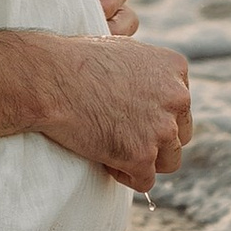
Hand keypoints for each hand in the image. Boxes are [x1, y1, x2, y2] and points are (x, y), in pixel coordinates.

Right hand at [40, 34, 190, 191]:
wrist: (50, 79)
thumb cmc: (76, 61)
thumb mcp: (123, 50)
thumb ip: (148, 71)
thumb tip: (151, 92)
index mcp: (174, 68)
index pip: (179, 105)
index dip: (155, 114)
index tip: (128, 114)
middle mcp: (177, 97)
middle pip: (180, 134)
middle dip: (155, 139)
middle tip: (122, 134)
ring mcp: (161, 129)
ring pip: (169, 161)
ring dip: (144, 160)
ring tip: (113, 149)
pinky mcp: (141, 156)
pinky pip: (144, 180)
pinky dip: (125, 176)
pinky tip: (104, 160)